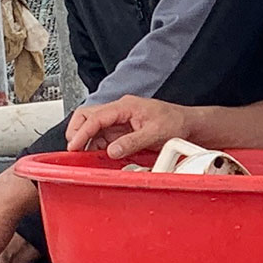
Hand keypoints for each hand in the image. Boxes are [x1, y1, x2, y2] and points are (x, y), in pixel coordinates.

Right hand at [68, 95, 194, 159]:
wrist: (189, 124)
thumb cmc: (176, 123)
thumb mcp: (155, 134)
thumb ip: (132, 142)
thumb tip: (112, 150)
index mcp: (126, 106)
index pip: (95, 117)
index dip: (82, 132)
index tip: (74, 146)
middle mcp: (120, 110)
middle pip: (87, 116)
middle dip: (77, 132)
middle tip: (74, 150)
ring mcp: (120, 120)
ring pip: (93, 127)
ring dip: (86, 141)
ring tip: (84, 156)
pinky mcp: (123, 130)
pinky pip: (103, 136)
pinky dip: (96, 146)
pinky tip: (97, 156)